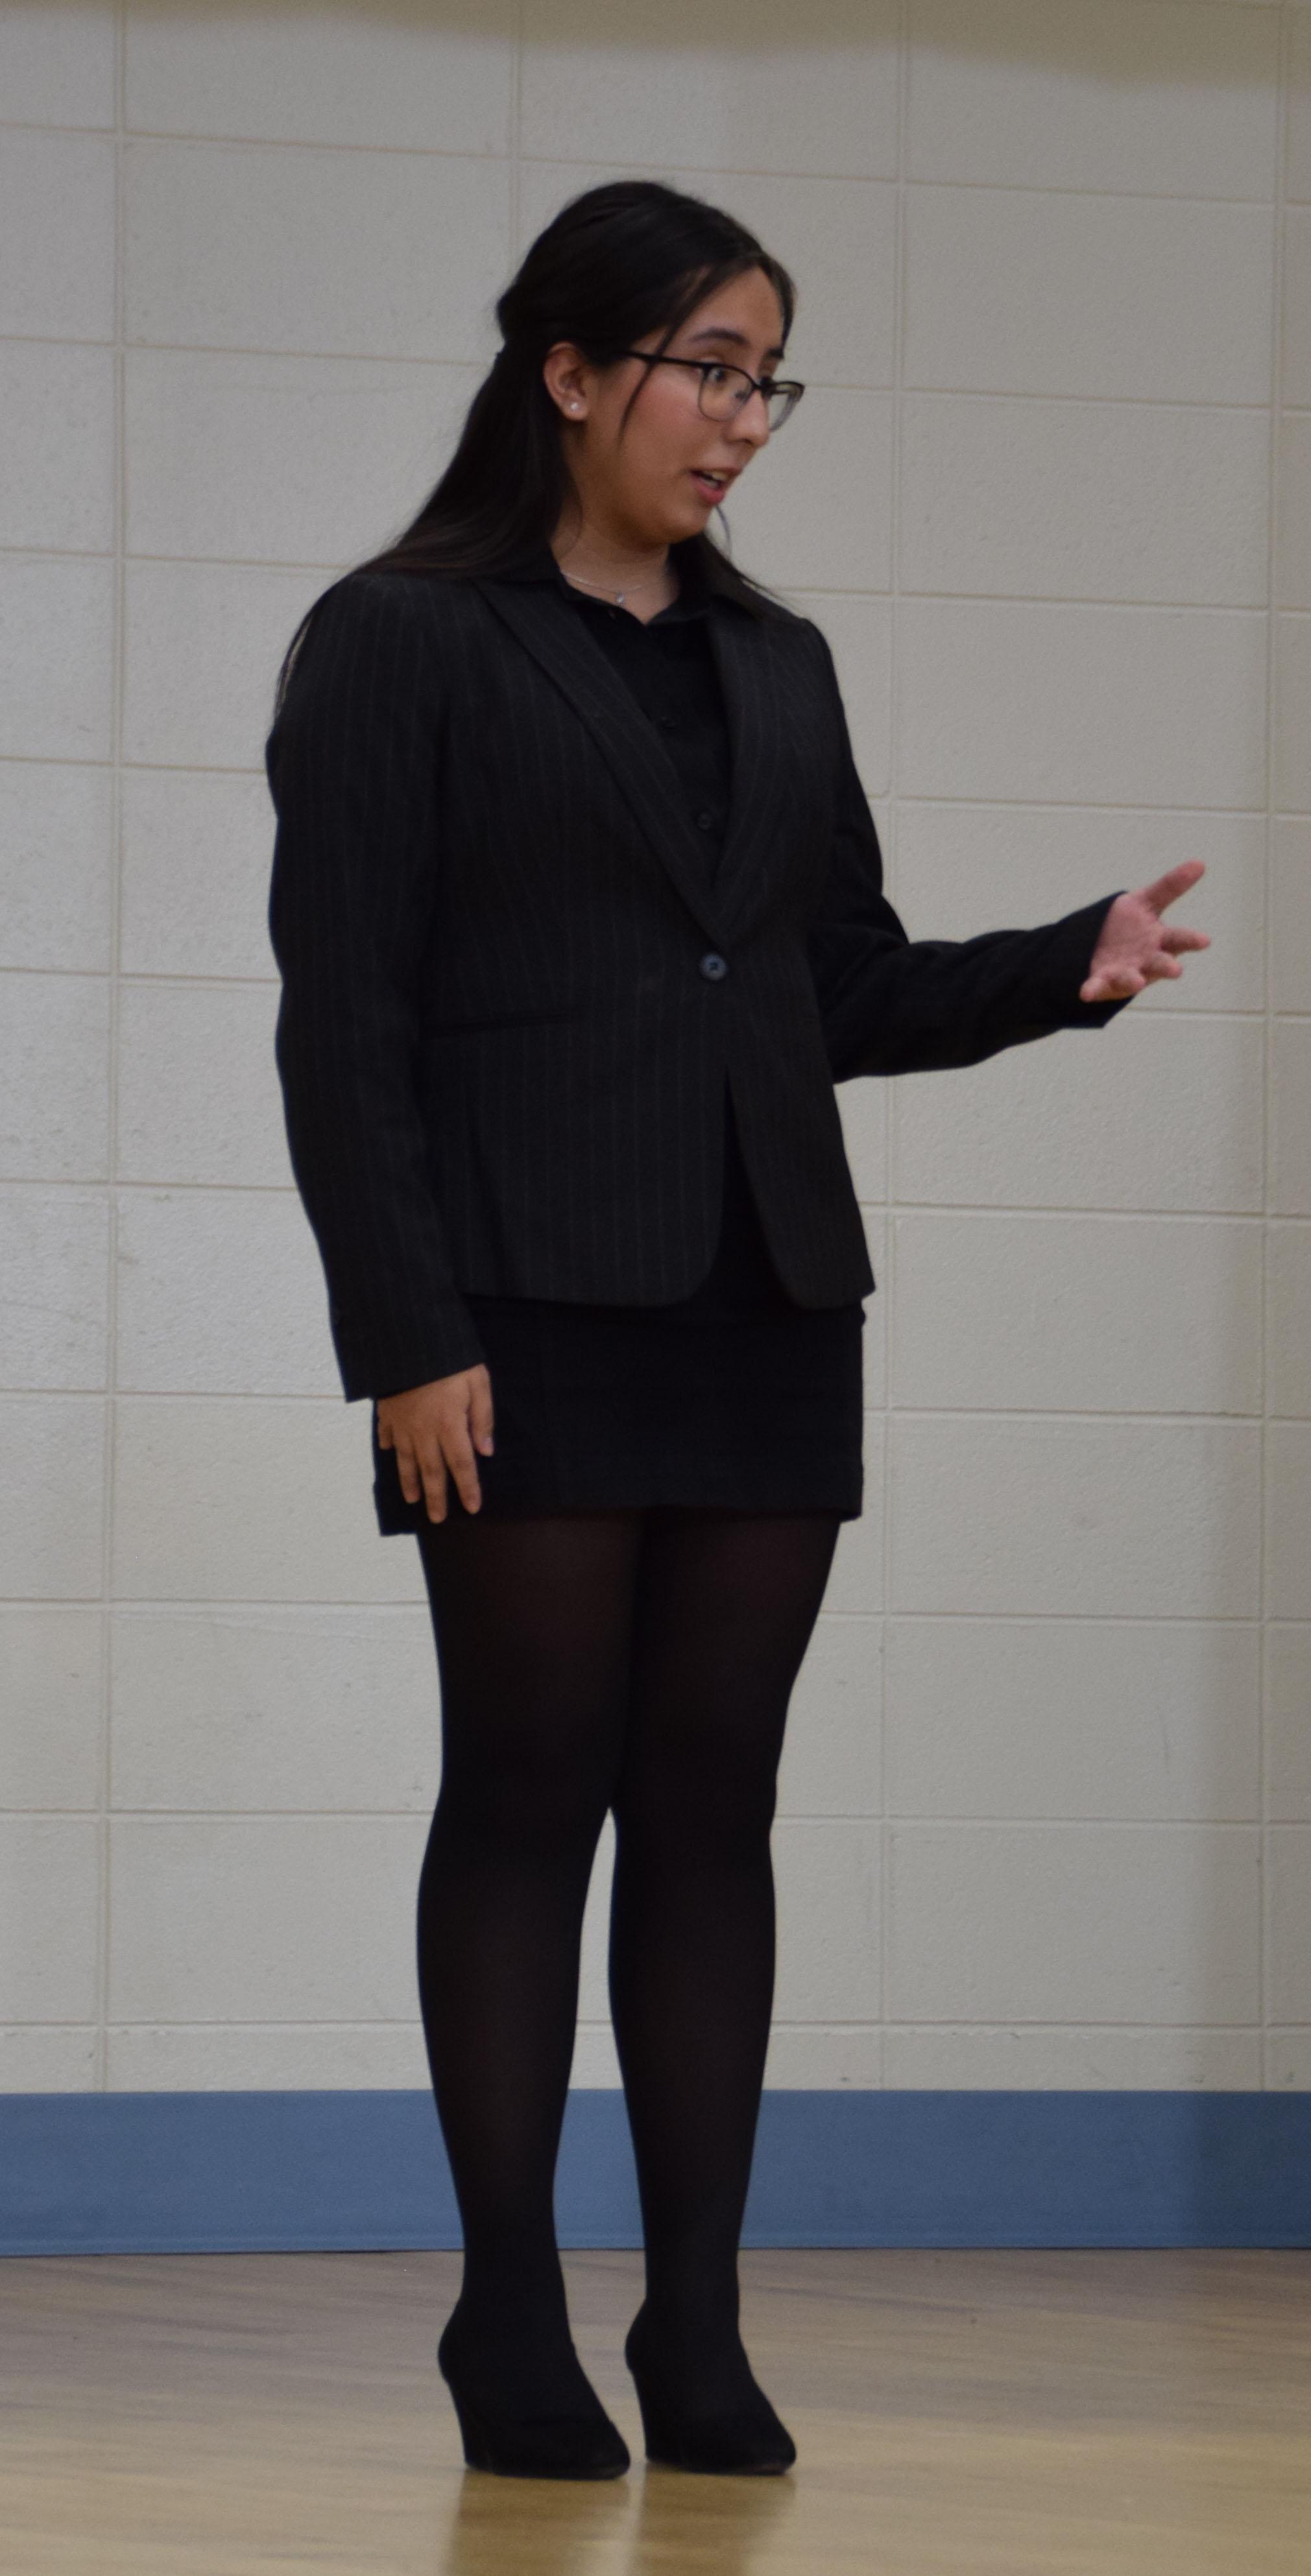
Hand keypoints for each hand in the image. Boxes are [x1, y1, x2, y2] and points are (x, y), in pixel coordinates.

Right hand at [375, 1365, 493, 1520]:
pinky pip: (387, 1434)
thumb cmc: (450, 1358)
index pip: (461, 1464)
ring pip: (406, 1460)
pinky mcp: (387, 1410)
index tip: (473, 1507)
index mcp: (449, 1424)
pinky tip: (389, 1454)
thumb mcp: (478, 1381)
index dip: (467, 1488)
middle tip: (438, 1518)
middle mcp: (424, 1430)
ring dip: (410, 1482)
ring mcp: (402, 1422)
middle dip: (436, 1497)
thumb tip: (486, 1451)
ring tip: (412, 1500)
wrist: (408, 1337)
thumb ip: (483, 1417)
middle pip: (431, 1471)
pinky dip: (389, 1447)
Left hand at [1079, 859, 1210, 1003]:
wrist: (1099, 945)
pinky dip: (1092, 990)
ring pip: (1132, 979)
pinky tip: (1086, 993)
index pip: (1179, 939)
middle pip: (1160, 963)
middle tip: (1176, 970)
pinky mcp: (1102, 982)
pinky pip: (1097, 987)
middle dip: (1167, 966)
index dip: (1192, 940)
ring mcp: (1125, 972)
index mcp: (1161, 940)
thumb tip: (1200, 862)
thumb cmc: (1130, 926)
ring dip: (1133, 980)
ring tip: (1136, 982)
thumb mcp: (1146, 901)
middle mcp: (1147, 960)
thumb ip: (1170, 886)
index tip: (1204, 940)